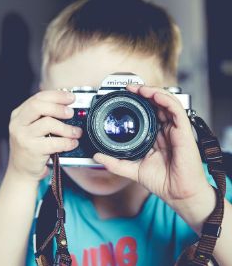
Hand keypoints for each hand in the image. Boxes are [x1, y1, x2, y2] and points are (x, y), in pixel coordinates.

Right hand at [7, 90, 82, 181]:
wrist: (21, 171)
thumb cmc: (31, 148)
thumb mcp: (32, 128)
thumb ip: (44, 116)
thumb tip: (67, 105)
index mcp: (18, 115)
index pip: (37, 98)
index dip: (56, 95)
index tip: (70, 97)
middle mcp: (18, 124)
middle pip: (39, 106)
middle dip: (59, 107)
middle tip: (71, 113)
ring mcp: (23, 137)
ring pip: (48, 123)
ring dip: (66, 127)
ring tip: (75, 132)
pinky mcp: (31, 150)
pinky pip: (54, 142)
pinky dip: (67, 142)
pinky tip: (72, 143)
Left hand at [93, 85, 211, 206]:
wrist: (178, 194)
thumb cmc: (162, 182)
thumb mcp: (132, 170)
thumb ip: (115, 163)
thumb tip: (97, 156)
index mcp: (156, 136)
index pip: (148, 112)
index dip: (138, 102)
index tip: (124, 96)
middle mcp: (166, 130)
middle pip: (157, 104)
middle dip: (143, 92)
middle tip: (129, 88)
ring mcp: (176, 130)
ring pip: (167, 102)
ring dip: (153, 92)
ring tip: (139, 88)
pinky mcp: (184, 132)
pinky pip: (177, 110)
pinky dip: (166, 100)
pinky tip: (154, 96)